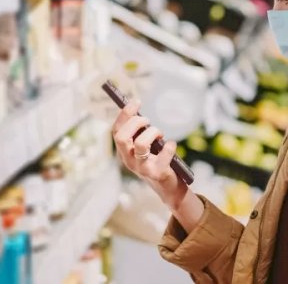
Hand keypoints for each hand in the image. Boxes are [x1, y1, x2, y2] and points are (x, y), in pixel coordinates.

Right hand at [112, 100, 204, 231]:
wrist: (167, 187)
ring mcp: (142, 168)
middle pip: (122, 138)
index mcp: (124, 152)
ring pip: (140, 145)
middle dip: (136, 123)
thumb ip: (140, 133)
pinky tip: (171, 145)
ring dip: (152, 133)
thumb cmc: (156, 161)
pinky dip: (170, 146)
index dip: (124, 114)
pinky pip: (163, 156)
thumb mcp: (145, 147)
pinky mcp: (157, 173)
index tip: (136, 102)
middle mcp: (129, 160)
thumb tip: (140, 112)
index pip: (116, 131)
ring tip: (160, 134)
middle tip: (148, 121)